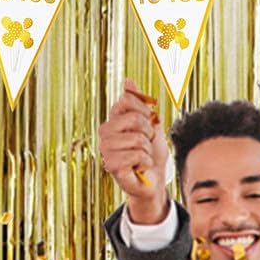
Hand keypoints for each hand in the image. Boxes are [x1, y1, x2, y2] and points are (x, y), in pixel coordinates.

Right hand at [98, 79, 169, 215]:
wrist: (154, 179)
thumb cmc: (151, 152)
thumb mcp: (150, 123)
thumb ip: (139, 103)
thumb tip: (128, 80)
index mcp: (112, 120)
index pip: (127, 100)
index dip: (145, 111)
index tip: (148, 125)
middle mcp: (105, 133)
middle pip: (134, 119)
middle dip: (148, 133)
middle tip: (146, 144)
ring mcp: (106, 150)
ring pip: (138, 139)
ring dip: (147, 150)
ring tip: (142, 157)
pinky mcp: (112, 166)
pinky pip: (137, 155)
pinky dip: (145, 162)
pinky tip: (140, 168)